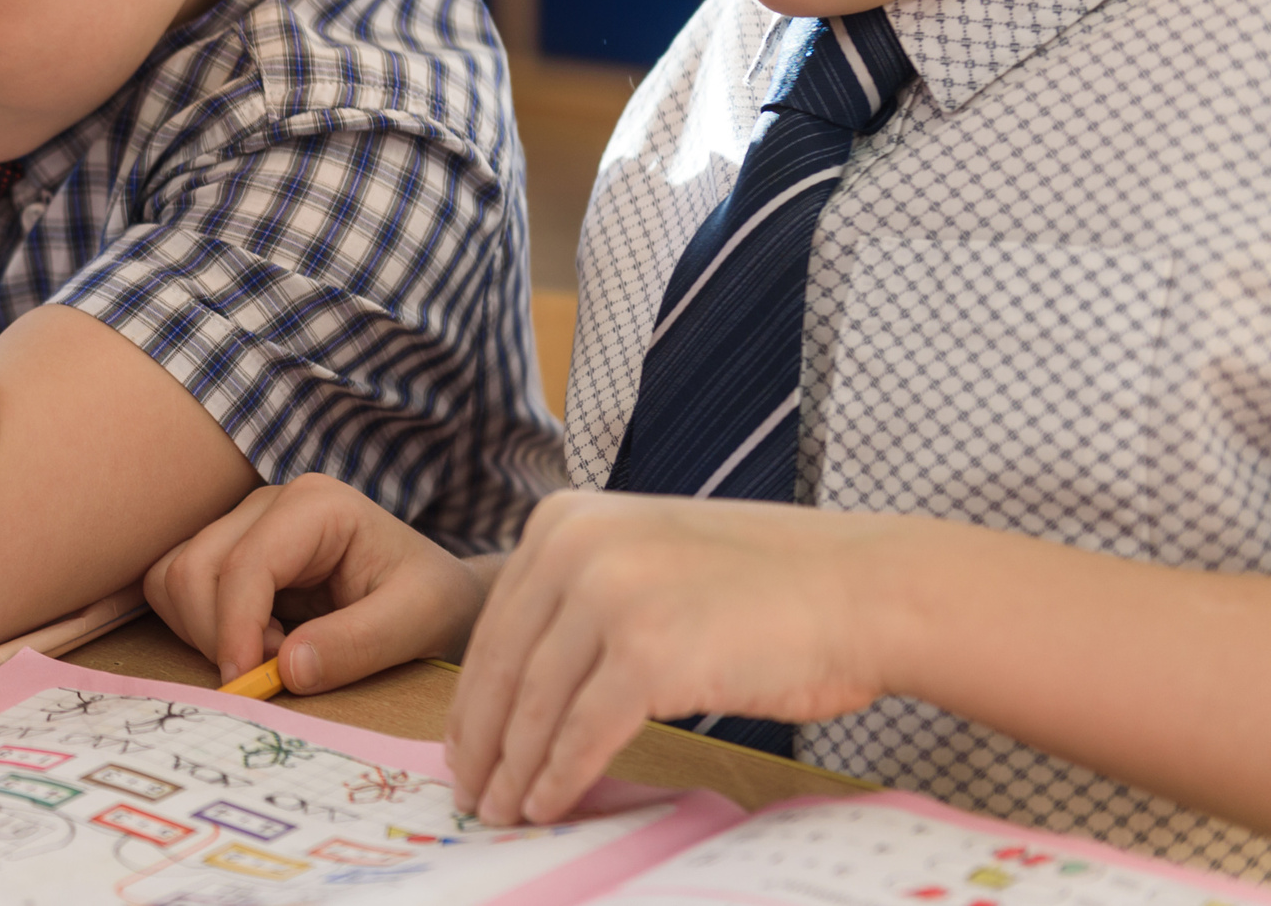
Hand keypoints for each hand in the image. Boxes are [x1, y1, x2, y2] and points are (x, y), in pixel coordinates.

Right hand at [145, 475, 486, 691]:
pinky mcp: (228, 551)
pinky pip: (176, 589)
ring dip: (203, 632)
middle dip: (218, 635)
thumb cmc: (433, 600)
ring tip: (270, 654)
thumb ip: (359, 643)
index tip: (247, 686)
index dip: (237, 631)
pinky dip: (198, 628)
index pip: (246, 564)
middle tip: (274, 672)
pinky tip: (253, 643)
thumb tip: (286, 668)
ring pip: (172, 577)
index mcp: (317, 505)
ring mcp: (242, 524)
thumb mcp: (419, 622)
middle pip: (193, 569)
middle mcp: (269, 503)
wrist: (436, 593)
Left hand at [447, 491, 894, 824]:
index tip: (464, 741)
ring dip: (514, 770)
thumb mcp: (648, 555)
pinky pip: (581, 735)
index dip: (473, 693)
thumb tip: (524, 674)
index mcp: (565, 518)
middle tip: (469, 790)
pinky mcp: (646, 655)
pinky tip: (550, 806)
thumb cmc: (769, 586)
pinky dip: (559, 778)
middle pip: (501, 665)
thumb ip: (584, 592)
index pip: (496, 621)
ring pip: (534, 706)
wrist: (863, 590)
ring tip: (502, 810)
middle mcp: (574, 546)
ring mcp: (608, 598)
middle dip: (481, 739)